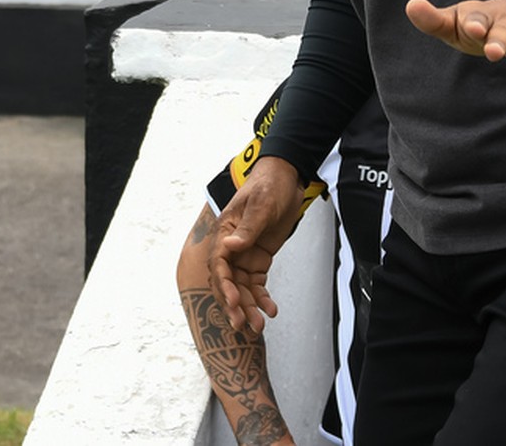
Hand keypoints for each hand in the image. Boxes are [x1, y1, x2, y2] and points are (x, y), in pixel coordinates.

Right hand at [208, 156, 303, 333]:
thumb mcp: (261, 205)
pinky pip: (256, 284)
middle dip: (235, 304)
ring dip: (249, 306)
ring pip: (242, 287)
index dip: (225, 284)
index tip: (234, 301)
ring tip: (259, 325)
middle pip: (228, 280)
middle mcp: (231, 247)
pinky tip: (271, 309)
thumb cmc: (269, 187)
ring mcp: (244, 255)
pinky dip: (262, 298)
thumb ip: (247, 228)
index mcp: (225, 232)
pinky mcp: (258, 260)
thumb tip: (229, 247)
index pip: (219, 263)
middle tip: (243, 324)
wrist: (286, 180)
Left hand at [405, 0, 505, 95]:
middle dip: (499, 40)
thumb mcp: (457, 20)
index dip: (475, 22)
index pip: (477, 17)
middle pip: (504, 30)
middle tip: (493, 53)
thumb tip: (411, 5)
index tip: (472, 28)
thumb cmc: (480, 22)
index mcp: (482, 15)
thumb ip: (434, 20)